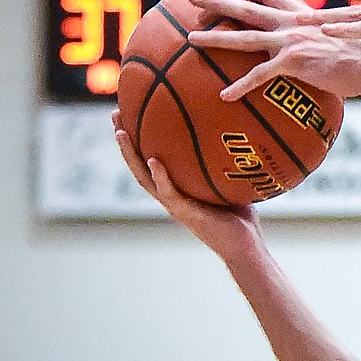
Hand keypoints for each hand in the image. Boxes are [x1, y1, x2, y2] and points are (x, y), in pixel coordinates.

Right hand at [112, 109, 262, 260]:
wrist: (245, 248)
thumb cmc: (241, 217)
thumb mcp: (232, 182)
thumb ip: (226, 162)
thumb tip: (238, 131)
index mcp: (177, 188)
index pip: (151, 159)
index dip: (139, 139)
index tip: (131, 113)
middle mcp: (170, 196)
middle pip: (139, 164)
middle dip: (126, 140)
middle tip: (115, 114)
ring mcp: (175, 205)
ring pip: (144, 178)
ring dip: (131, 155)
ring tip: (121, 133)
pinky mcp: (185, 213)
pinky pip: (169, 192)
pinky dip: (160, 176)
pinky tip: (154, 160)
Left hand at [185, 0, 360, 100]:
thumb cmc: (357, 56)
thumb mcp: (333, 36)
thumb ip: (313, 35)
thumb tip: (306, 46)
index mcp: (301, 14)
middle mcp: (292, 22)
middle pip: (245, 8)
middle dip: (216, 0)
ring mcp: (290, 41)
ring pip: (243, 37)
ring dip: (214, 38)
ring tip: (190, 39)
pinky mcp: (293, 62)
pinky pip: (258, 75)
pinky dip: (240, 86)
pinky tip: (224, 96)